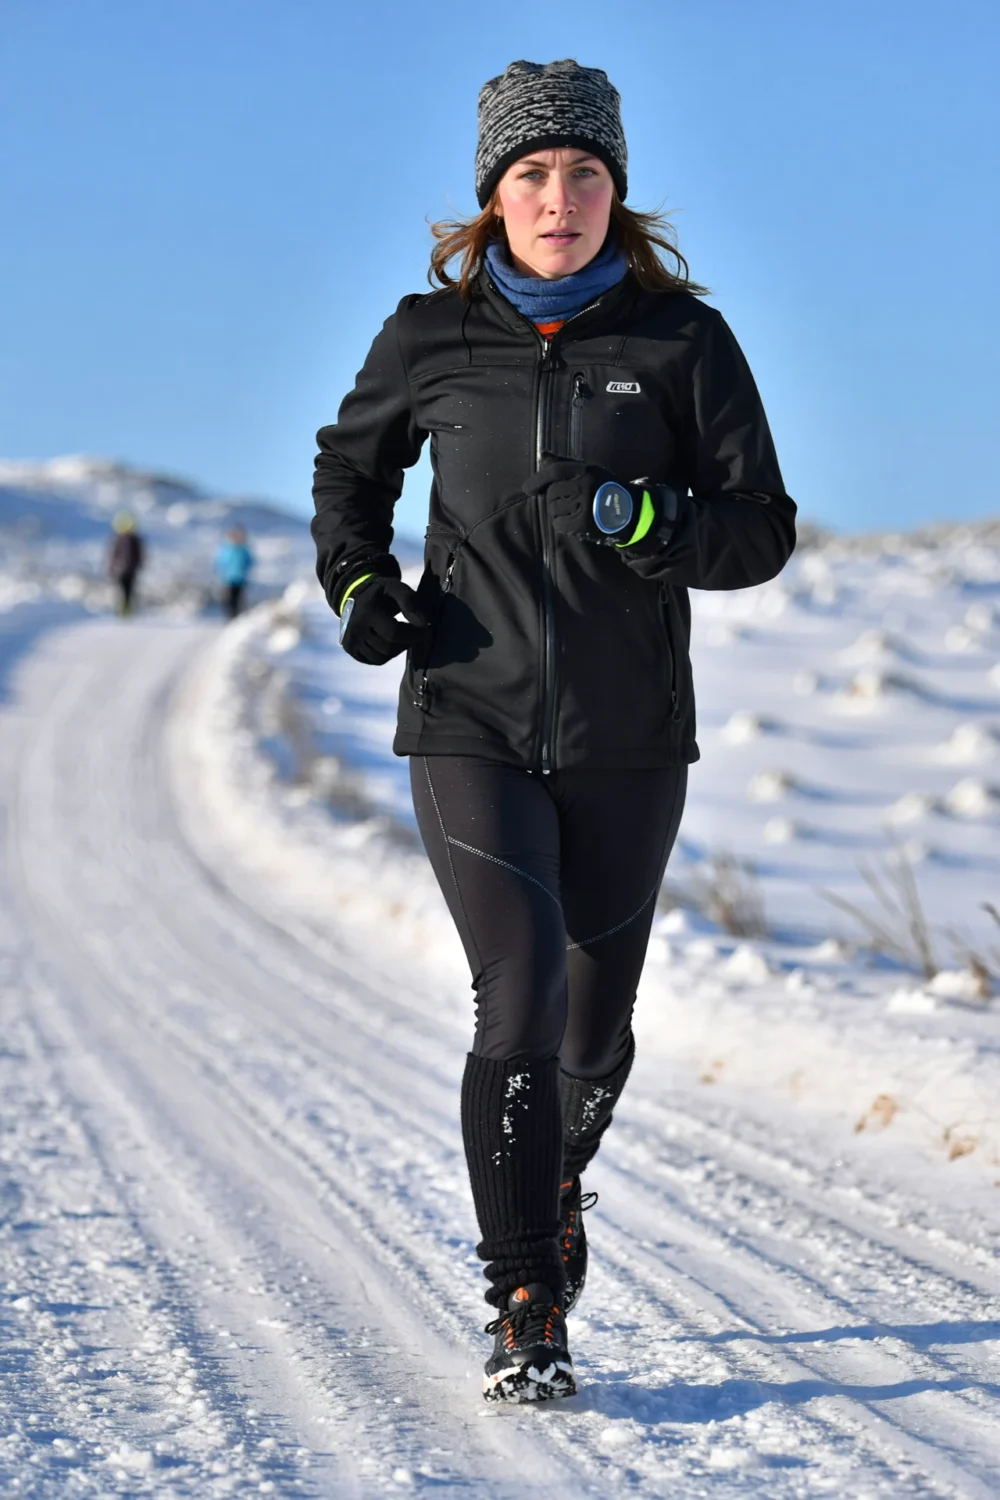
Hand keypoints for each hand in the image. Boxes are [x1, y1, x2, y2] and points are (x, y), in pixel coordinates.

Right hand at [339, 576, 429, 664]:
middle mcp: (356, 630)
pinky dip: (386, 655)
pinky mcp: (350, 649)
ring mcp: (351, 641)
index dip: (414, 634)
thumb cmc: (380, 593)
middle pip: (389, 648)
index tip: (426, 630)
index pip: (394, 633)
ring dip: (397, 650)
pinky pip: (374, 660)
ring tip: (404, 638)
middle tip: (417, 634)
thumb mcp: (394, 587)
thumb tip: (424, 621)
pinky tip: (391, 643)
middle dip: (407, 642)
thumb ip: (409, 600)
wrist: (353, 595)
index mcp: (367, 614)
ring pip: (381, 658)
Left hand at [524, 460, 679, 550]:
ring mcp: (583, 505)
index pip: (555, 471)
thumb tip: (542, 456)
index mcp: (587, 471)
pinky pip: (558, 523)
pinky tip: (574, 522)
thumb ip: (565, 465)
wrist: (631, 513)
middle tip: (570, 501)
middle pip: (552, 493)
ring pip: (554, 509)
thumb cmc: (607, 490)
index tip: (527, 489)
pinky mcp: (582, 524)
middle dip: (555, 498)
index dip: (538, 480)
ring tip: (574, 511)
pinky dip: (562, 524)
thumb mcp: (590, 472)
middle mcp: (584, 486)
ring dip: (559, 512)